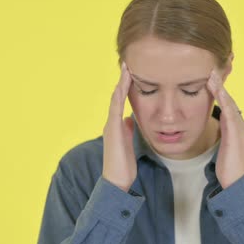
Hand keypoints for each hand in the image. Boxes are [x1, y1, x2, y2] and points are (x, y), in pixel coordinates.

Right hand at [101, 61, 136, 191]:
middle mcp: (112, 122)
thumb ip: (128, 130)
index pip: (121, 101)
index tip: (132, 73)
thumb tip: (130, 119)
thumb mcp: (129, 143)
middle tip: (127, 63)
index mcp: (116, 125)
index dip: (126, 87)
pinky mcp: (112, 129)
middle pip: (117, 96)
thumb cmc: (123, 165)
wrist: (116, 180)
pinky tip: (123, 85)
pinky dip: (119, 96)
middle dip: (123, 80)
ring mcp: (111, 124)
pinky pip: (115, 108)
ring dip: (121, 83)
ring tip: (126, 68)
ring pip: (115, 99)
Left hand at [206, 69, 243, 188]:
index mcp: (237, 127)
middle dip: (220, 85)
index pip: (227, 105)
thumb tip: (216, 125)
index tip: (210, 78)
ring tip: (212, 75)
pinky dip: (224, 101)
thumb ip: (222, 134)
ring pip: (230, 104)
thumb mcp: (223, 147)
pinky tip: (217, 91)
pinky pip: (230, 113)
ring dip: (220, 89)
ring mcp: (241, 129)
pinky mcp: (237, 134)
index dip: (219, 91)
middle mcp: (241, 125)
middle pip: (229, 100)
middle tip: (211, 69)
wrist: (236, 183)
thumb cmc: (228, 168)